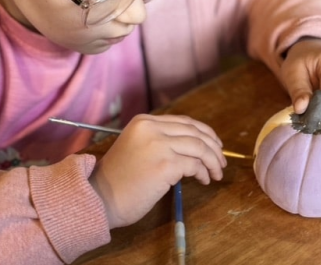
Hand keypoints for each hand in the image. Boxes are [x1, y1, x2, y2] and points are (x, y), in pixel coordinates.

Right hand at [89, 114, 226, 227]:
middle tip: (221, 162)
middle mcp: (151, 128)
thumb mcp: (136, 147)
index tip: (215, 146)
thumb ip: (159, 141)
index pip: (184, 122)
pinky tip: (203, 181)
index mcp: (144, 122)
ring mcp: (158, 145)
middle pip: (196, 132)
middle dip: (214, 147)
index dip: (205, 133)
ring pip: (200, 147)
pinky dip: (203, 173)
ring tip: (216, 174)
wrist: (99, 198)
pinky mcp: (165, 164)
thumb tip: (194, 146)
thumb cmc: (119, 180)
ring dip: (213, 161)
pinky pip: (195, 165)